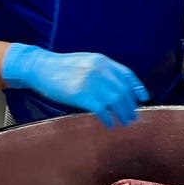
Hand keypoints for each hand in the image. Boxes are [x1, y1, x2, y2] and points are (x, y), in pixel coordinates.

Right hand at [1, 44, 149, 127]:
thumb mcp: (86, 62)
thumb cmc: (61, 68)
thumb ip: (102, 71)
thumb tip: (118, 88)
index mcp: (102, 61)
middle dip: (130, 106)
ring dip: (122, 114)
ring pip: (116, 101)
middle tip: (132, 117)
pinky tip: (109, 124)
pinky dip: (108, 118)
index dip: (137, 88)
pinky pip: (102, 109)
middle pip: (123, 91)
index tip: (143, 99)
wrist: (40, 68)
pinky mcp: (81, 94)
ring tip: (124, 122)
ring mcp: (91, 82)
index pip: (126, 75)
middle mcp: (100, 70)